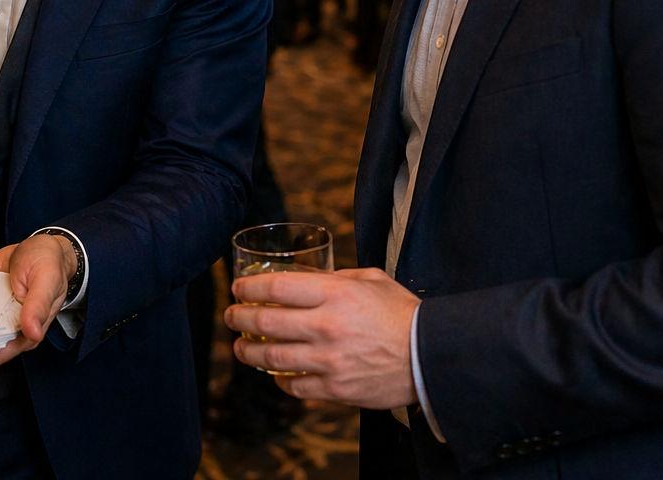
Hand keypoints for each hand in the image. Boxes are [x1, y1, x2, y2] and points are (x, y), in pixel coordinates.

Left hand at [224, 267, 418, 409]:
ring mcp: (329, 360)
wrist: (432, 357)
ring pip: (272, 357)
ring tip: (240, 347)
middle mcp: (326, 325)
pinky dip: (279, 380)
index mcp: (335, 293)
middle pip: (265, 321)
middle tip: (231, 316)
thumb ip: (338, 276)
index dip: (249, 287)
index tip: (238, 288)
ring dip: (248, 352)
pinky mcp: (336, 388)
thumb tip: (308, 275)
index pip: (276, 287)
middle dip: (239, 317)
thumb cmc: (404, 314)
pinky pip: (295, 386)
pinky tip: (274, 374)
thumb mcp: (372, 280)